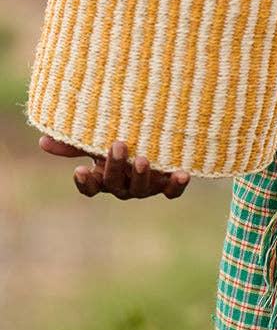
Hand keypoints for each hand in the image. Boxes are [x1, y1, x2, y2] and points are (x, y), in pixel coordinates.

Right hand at [38, 136, 189, 199]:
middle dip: (115, 166)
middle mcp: (123, 186)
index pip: (90, 187)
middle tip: (119, 145)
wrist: (155, 139)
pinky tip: (182, 174)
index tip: (80, 170)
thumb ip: (73, 142)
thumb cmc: (120, 139)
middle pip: (115, 183)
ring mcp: (145, 187)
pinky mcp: (166, 184)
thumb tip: (42, 141)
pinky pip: (171, 191)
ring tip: (143, 160)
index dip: (85, 182)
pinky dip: (176, 185)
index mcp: (103, 178)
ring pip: (140, 189)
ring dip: (141, 176)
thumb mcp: (96, 138)